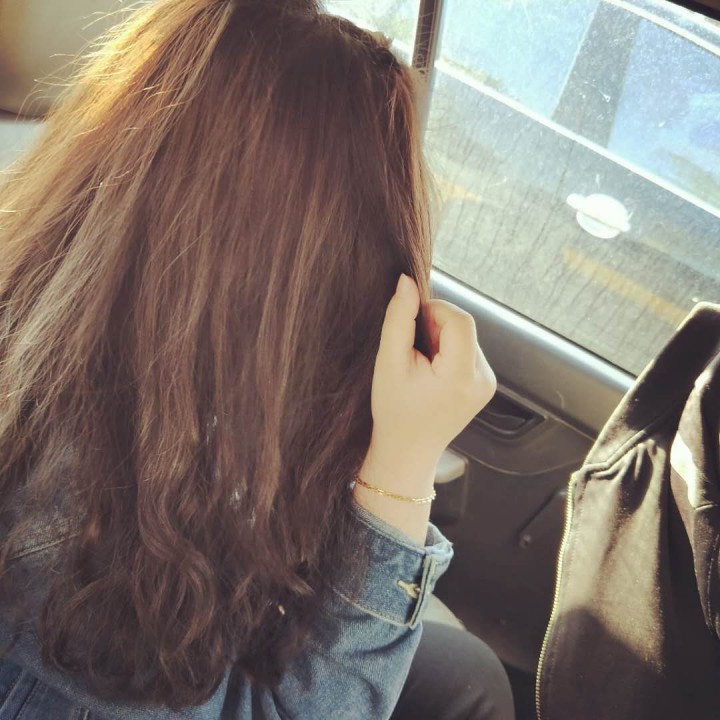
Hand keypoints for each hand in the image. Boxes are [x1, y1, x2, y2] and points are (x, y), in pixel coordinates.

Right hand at [364, 273, 496, 488]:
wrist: (407, 451)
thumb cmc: (394, 410)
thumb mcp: (389, 362)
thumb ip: (399, 318)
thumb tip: (407, 281)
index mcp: (461, 377)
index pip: (459, 320)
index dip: (433, 312)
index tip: (410, 326)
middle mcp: (483, 380)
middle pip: (463, 326)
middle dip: (435, 326)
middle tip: (411, 350)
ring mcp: (487, 384)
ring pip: (466, 336)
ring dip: (441, 338)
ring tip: (420, 363)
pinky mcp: (486, 385)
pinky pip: (468, 351)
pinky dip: (448, 351)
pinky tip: (431, 372)